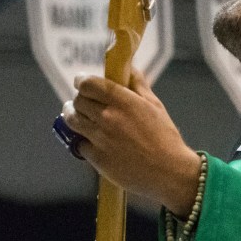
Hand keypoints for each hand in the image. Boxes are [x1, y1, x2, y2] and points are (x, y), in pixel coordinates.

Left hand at [62, 69, 203, 215]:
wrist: (169, 172)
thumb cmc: (165, 137)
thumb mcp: (155, 105)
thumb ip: (138, 84)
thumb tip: (127, 67)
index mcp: (123, 101)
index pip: (89, 84)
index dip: (82, 81)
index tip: (81, 82)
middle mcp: (108, 117)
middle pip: (78, 101)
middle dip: (79, 99)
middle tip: (84, 102)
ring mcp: (100, 138)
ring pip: (72, 120)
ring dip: (72, 116)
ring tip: (77, 117)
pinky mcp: (97, 158)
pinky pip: (79, 143)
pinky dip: (82, 140)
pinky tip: (89, 140)